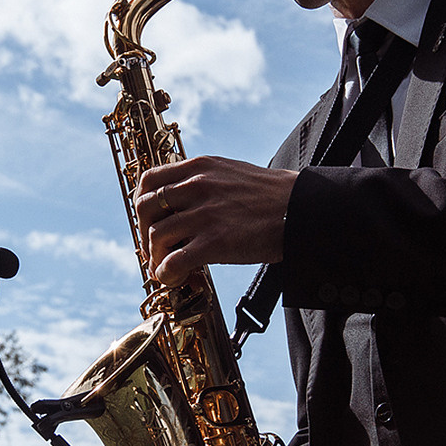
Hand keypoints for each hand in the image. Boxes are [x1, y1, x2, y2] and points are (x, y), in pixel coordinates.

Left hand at [132, 156, 298, 286]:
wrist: (304, 210)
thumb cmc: (273, 196)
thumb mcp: (232, 173)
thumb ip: (204, 181)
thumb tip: (180, 200)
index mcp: (200, 167)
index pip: (149, 180)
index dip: (142, 204)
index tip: (149, 221)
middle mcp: (197, 186)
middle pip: (145, 208)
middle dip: (143, 233)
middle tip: (155, 250)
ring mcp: (205, 214)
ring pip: (156, 236)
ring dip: (156, 257)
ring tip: (166, 268)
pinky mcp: (215, 242)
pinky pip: (173, 261)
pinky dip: (167, 273)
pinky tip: (176, 278)